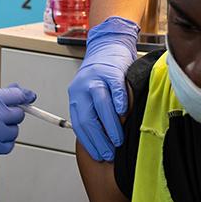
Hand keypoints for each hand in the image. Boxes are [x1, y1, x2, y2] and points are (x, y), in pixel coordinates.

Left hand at [67, 16, 138, 161]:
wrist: (109, 45)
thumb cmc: (103, 75)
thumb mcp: (92, 96)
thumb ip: (95, 114)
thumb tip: (104, 141)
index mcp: (76, 97)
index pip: (79, 125)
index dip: (89, 142)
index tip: (99, 155)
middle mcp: (82, 88)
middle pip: (87, 118)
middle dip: (98, 139)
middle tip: (109, 153)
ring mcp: (96, 78)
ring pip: (100, 105)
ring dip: (110, 125)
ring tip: (118, 139)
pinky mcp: (111, 71)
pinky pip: (115, 88)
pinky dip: (119, 101)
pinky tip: (124, 113)